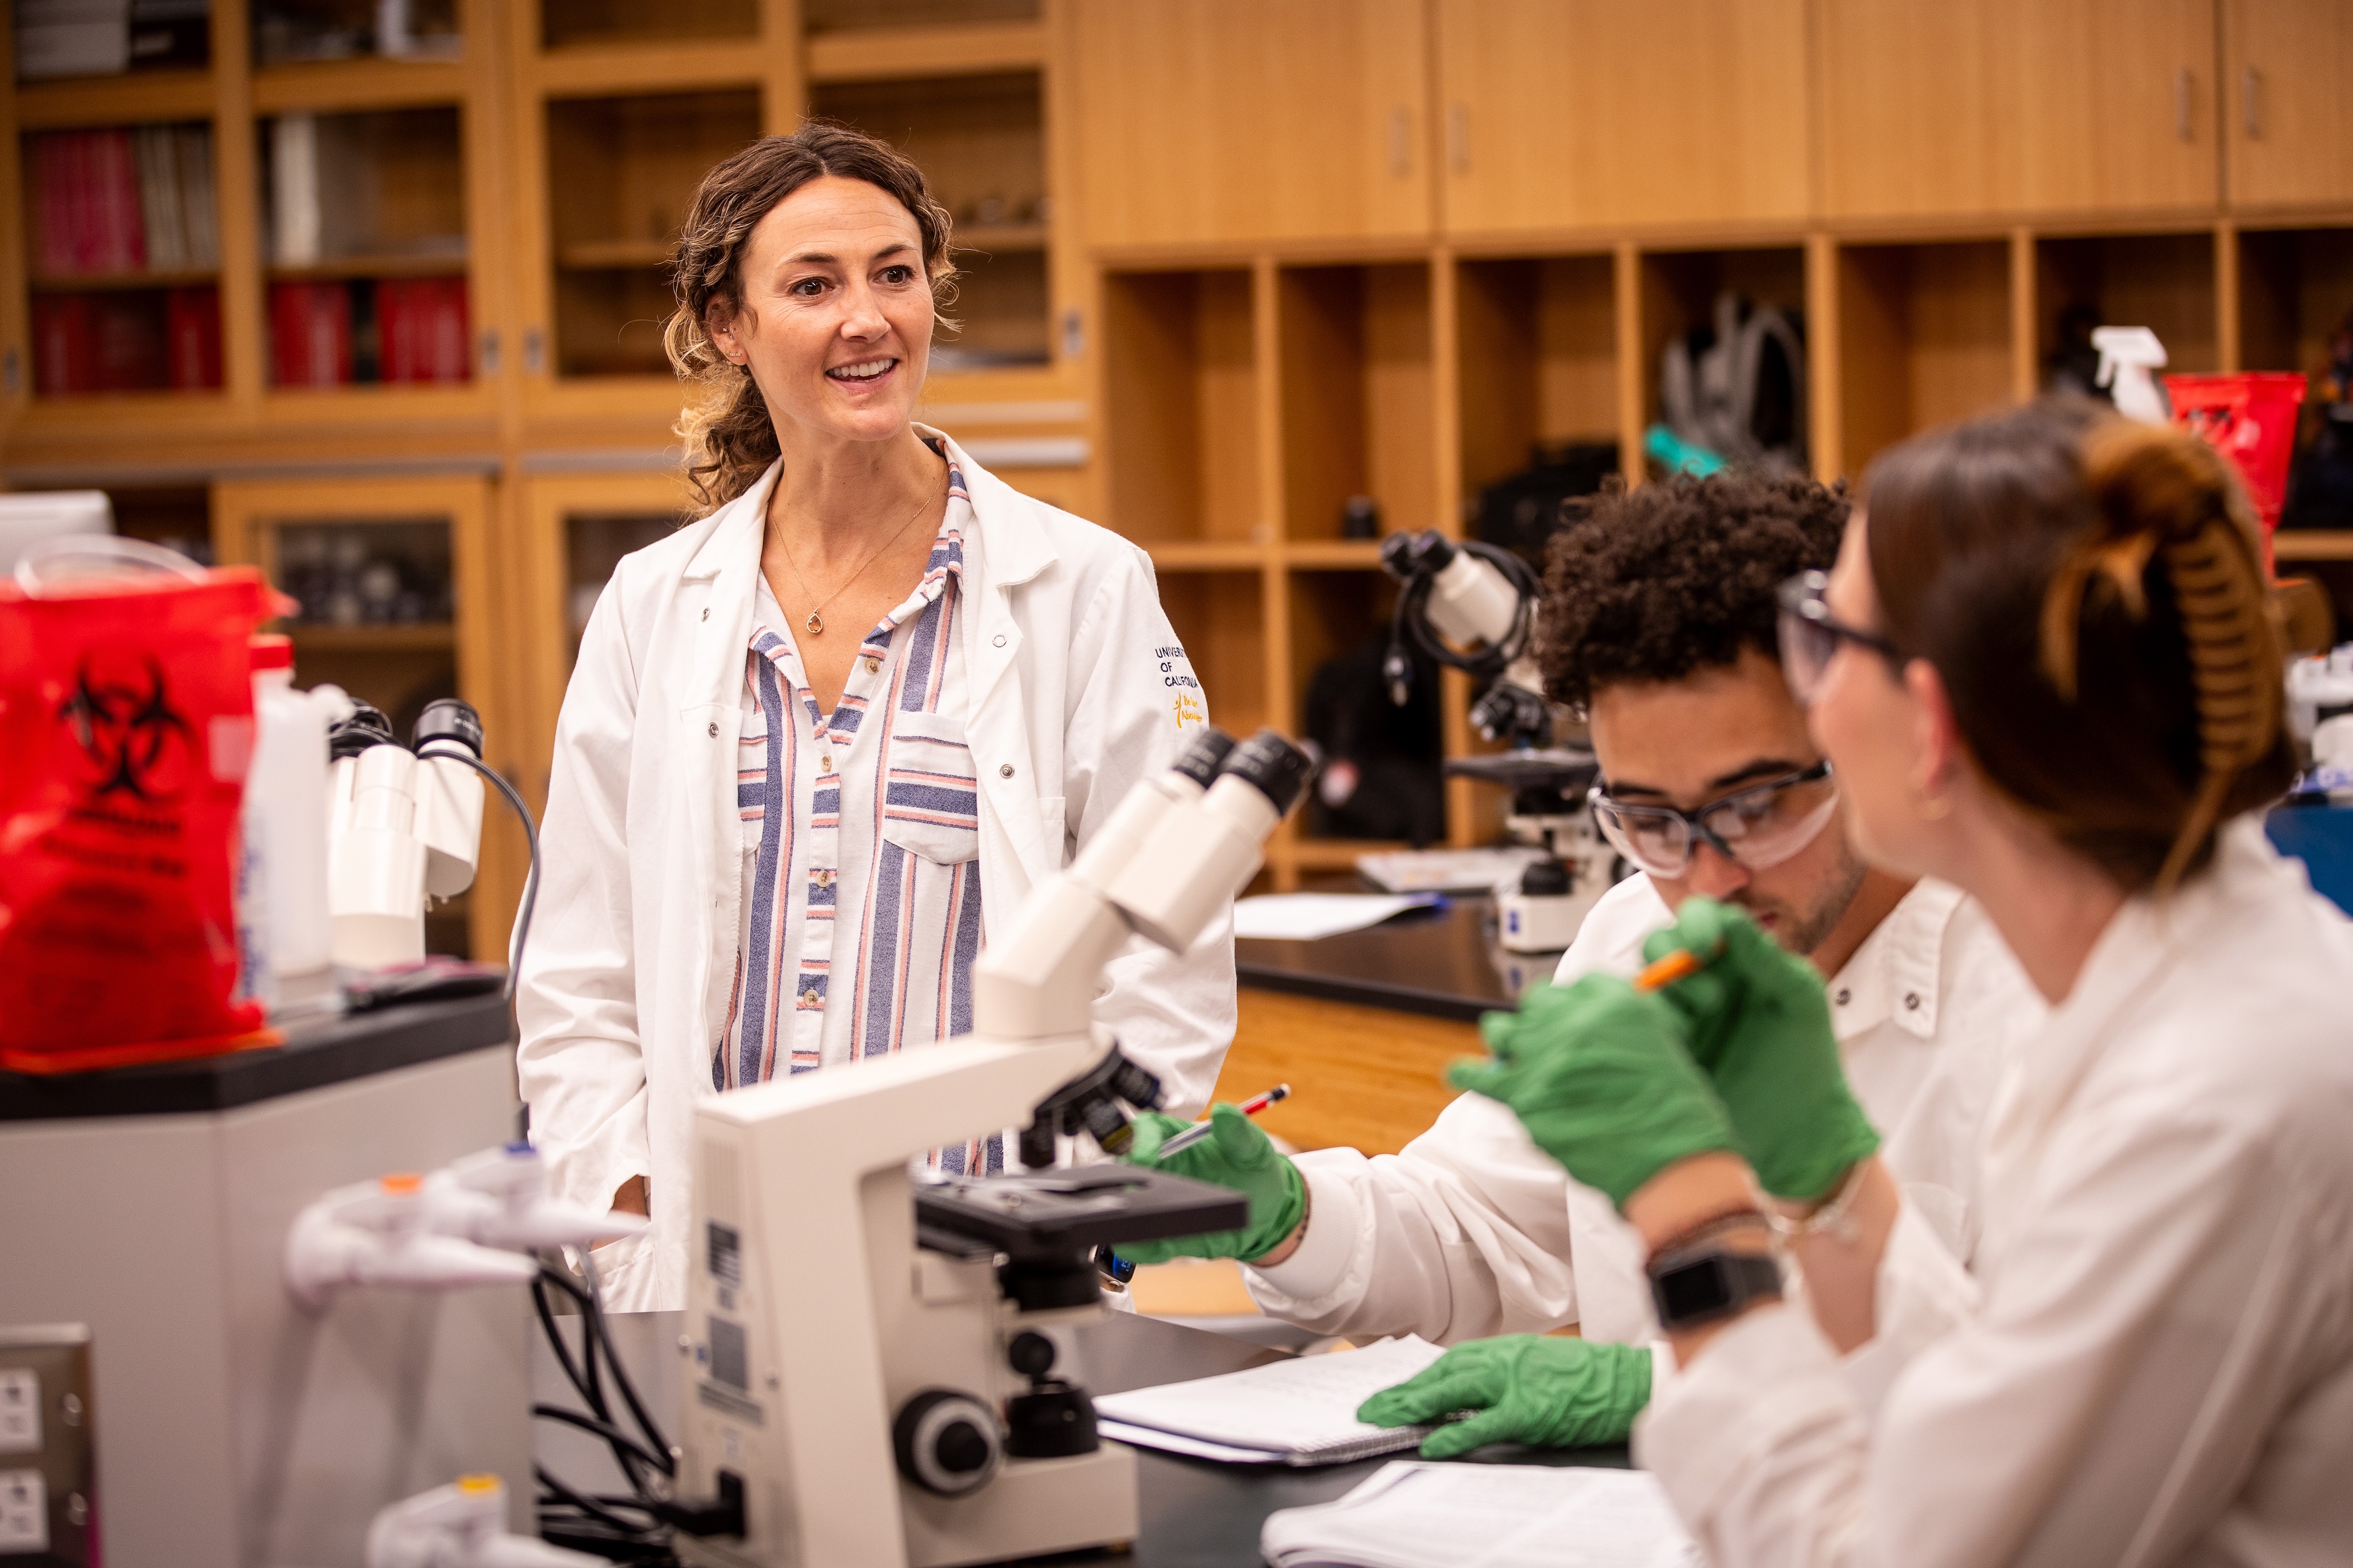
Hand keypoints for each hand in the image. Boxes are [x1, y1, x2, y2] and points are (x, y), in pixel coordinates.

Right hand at [1115, 1103, 1306, 1263]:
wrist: (1268, 1211)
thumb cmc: (1254, 1170)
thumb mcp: (1254, 1149)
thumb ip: (1240, 1132)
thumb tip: (1224, 1112)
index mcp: (1176, 1138)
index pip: (1148, 1129)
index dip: (1140, 1140)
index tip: (1145, 1157)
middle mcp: (1161, 1169)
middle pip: (1127, 1169)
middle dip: (1123, 1180)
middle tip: (1130, 1192)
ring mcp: (1160, 1203)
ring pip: (1129, 1207)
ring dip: (1126, 1214)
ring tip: (1134, 1221)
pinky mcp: (1166, 1234)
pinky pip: (1144, 1242)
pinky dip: (1137, 1246)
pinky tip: (1138, 1246)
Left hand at [1357, 1335, 1652, 1457]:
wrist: (1630, 1383)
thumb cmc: (1590, 1379)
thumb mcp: (1540, 1366)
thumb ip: (1503, 1376)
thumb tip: (1467, 1398)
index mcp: (1507, 1349)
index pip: (1450, 1363)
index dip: (1417, 1379)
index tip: (1391, 1393)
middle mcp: (1505, 1359)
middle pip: (1442, 1374)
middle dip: (1403, 1392)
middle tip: (1370, 1408)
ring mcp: (1516, 1383)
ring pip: (1454, 1390)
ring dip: (1415, 1405)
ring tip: (1384, 1419)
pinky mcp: (1530, 1411)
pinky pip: (1483, 1423)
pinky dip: (1455, 1432)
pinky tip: (1431, 1442)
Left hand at [1450, 974, 1735, 1210]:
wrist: (1670, 1166)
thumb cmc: (1677, 1112)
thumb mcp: (1663, 1043)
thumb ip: (1623, 1023)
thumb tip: (1589, 1023)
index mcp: (1615, 1004)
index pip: (1577, 985)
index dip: (1573, 1005)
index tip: (1573, 1019)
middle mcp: (1574, 1023)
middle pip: (1538, 1002)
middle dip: (1543, 1019)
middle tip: (1550, 1041)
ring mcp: (1544, 1059)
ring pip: (1503, 1029)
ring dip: (1508, 1039)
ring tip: (1515, 1053)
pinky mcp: (1524, 1098)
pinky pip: (1477, 1077)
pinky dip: (1466, 1073)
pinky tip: (1462, 1073)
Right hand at [1640, 899, 1880, 1202]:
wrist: (1797, 1136)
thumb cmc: (1808, 1067)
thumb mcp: (1799, 1002)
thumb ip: (1767, 959)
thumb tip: (1732, 921)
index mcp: (1741, 962)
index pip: (1706, 919)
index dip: (1697, 923)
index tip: (1705, 946)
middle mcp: (1705, 983)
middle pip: (1663, 944)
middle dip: (1673, 958)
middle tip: (1709, 998)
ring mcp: (1681, 1016)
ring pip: (1645, 980)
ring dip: (1664, 991)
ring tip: (1697, 1023)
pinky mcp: (1663, 1048)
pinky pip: (1637, 1021)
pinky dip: (1646, 1021)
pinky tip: (1676, 1042)